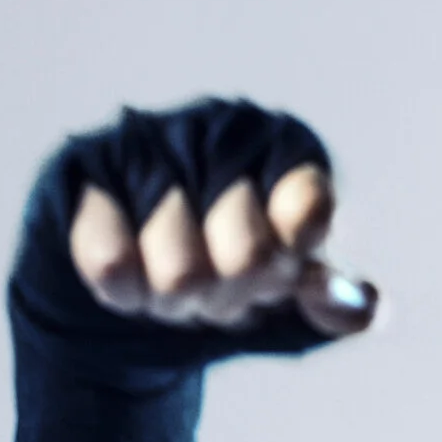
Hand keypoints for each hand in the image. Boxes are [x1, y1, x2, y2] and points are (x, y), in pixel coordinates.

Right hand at [10, 98, 375, 376]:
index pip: (311, 216)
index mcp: (284, 151)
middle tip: (215, 290)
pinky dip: (125, 293)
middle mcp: (219, 130)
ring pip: (180, 270)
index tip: (281, 275)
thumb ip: (338, 303)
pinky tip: (125, 280)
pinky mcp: (81, 168)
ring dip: (175, 303)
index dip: (291, 266)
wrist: (123, 311)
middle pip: (250, 257)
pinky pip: (112, 260)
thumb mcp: (295, 306)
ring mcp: (147, 141)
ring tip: (168, 285)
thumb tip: (360, 305)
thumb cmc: (226, 290)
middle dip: (231, 299)